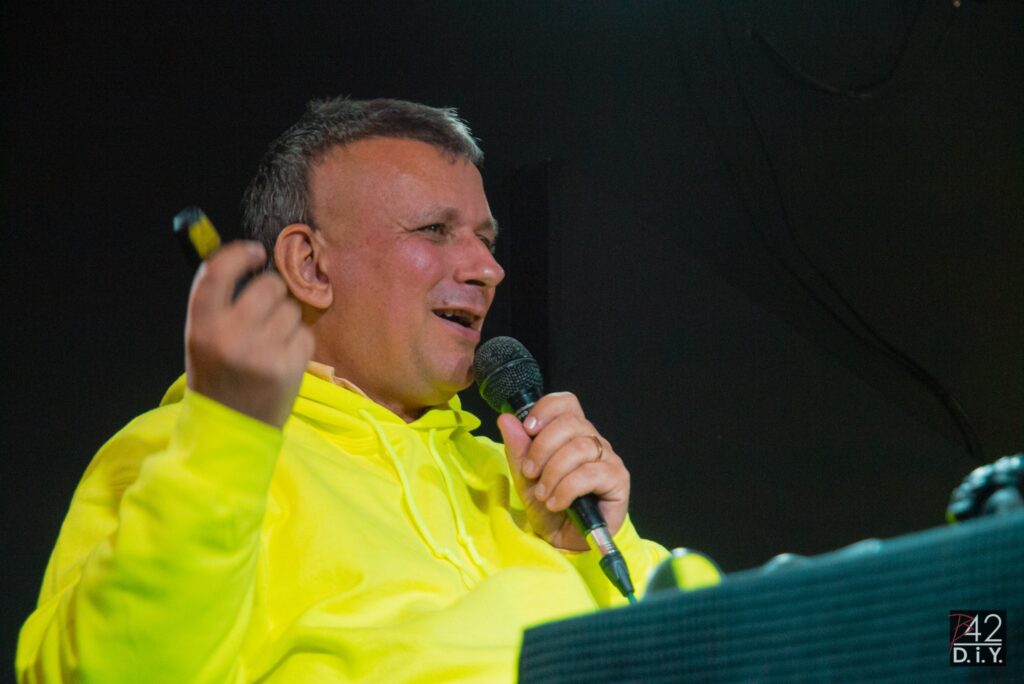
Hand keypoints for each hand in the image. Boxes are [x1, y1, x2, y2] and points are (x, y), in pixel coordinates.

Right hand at [185, 241, 313, 427]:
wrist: (231, 425)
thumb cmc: (218, 373)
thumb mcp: (201, 336)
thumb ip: (216, 297)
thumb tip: (242, 254)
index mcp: (202, 325)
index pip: (217, 271)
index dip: (239, 254)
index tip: (255, 252)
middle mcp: (230, 336)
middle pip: (269, 285)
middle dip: (272, 292)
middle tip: (264, 312)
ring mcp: (262, 352)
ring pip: (291, 308)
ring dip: (286, 319)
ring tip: (270, 343)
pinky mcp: (290, 366)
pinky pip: (305, 333)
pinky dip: (298, 342)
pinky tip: (282, 358)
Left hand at [497, 392, 629, 550]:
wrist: (563, 541)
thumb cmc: (548, 507)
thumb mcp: (525, 477)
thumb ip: (517, 448)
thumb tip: (506, 418)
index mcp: (571, 433)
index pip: (566, 403)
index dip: (546, 409)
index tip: (527, 429)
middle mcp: (592, 441)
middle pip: (570, 423)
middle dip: (542, 448)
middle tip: (530, 473)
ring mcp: (608, 458)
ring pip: (579, 448)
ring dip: (553, 473)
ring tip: (544, 494)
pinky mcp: (618, 480)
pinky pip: (590, 474)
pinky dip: (567, 489)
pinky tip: (558, 503)